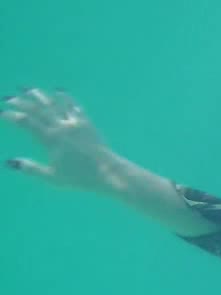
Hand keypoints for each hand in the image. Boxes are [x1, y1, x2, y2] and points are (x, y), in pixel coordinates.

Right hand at [2, 87, 121, 193]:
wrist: (107, 171)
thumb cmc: (79, 177)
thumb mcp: (52, 176)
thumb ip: (31, 168)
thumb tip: (9, 163)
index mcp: (50, 140)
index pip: (26, 122)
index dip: (12, 116)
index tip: (2, 113)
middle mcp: (61, 127)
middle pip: (37, 110)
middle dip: (21, 102)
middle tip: (9, 98)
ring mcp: (74, 123)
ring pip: (54, 104)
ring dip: (40, 96)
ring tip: (29, 89)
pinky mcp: (86, 123)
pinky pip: (74, 106)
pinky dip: (65, 98)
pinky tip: (59, 91)